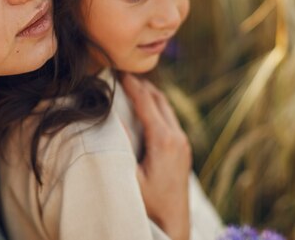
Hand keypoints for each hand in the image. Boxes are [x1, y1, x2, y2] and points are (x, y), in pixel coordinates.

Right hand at [121, 73, 191, 239]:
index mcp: (164, 140)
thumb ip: (121, 147)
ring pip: (166, 108)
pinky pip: (170, 119)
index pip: (146, 103)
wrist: (173, 225)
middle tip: (122, 74)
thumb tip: (110, 118)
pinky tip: (146, 109)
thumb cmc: (149, 205)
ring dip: (150, 95)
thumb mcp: (129, 177)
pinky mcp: (184, 150)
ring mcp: (183, 143)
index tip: (117, 71)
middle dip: (141, 85)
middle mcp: (178, 137)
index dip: (131, 85)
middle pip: (159, 100)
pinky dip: (157, 107)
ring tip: (132, 86)